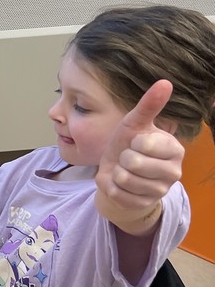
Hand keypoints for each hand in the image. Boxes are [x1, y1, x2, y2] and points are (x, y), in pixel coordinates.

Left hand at [95, 80, 182, 225]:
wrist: (118, 173)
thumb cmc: (128, 145)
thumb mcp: (135, 124)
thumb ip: (149, 105)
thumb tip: (165, 82)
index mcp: (175, 149)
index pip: (144, 144)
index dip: (132, 142)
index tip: (136, 143)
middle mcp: (174, 172)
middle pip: (133, 163)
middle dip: (122, 158)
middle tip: (128, 158)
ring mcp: (160, 191)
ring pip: (124, 179)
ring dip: (116, 173)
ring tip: (124, 170)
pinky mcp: (143, 204)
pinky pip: (117, 193)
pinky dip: (111, 187)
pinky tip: (119, 184)